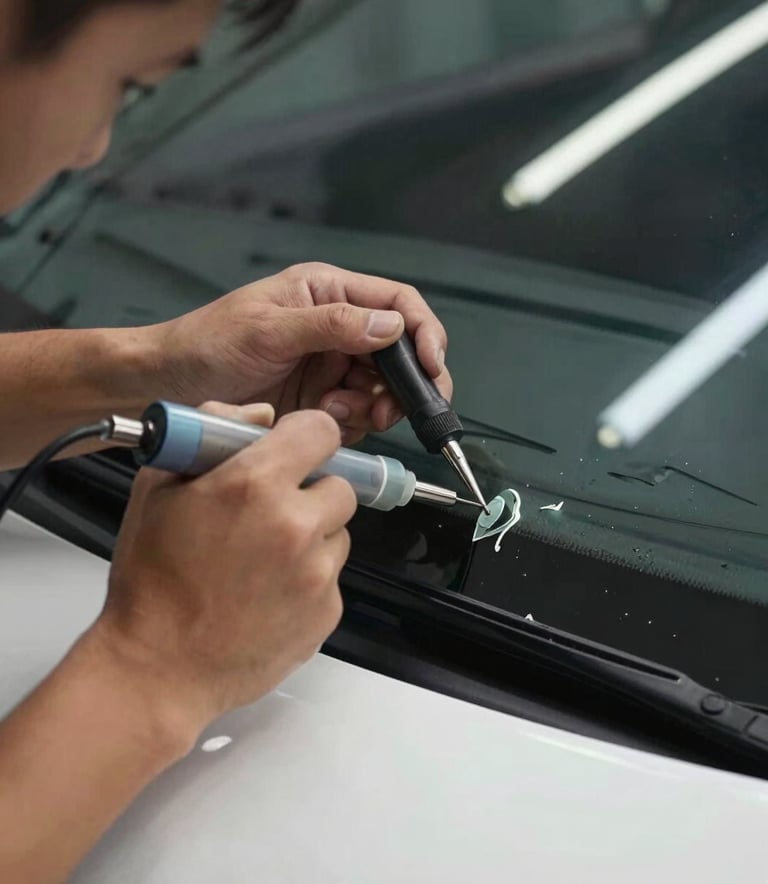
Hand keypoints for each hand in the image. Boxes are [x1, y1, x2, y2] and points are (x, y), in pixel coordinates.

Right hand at [92, 403, 356, 734]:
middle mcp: (297, 525)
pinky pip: (331, 578)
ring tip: (262, 561)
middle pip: (340, 486)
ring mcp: (318, 573)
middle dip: (311, 492)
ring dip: (313, 537)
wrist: (159, 668)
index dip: (307, 437)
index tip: (295, 449)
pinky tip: (267, 594)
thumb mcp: (159, 488)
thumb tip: (260, 415)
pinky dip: (309, 580)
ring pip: (338, 534)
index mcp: (254, 485)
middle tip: (273, 512)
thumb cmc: (153, 580)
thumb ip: (211, 433)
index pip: (321, 431)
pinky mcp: (328, 612)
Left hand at [153, 262, 452, 444]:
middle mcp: (337, 329)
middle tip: (388, 409)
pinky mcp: (321, 402)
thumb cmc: (206, 344)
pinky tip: (325, 419)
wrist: (166, 388)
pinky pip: (359, 414)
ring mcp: (330, 367)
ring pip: (384, 389)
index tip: (431, 366)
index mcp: (328, 294)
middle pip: (400, 353)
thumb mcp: (268, 329)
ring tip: (339, 411)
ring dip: (375, 406)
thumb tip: (392, 326)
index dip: (423, 333)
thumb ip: (332, 325)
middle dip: (403, 383)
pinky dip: (353, 422)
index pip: (397, 304)